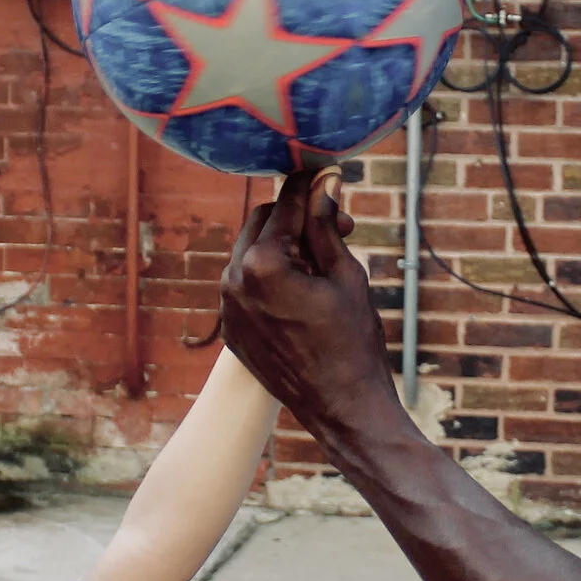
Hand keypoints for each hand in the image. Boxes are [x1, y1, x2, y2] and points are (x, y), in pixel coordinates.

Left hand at [219, 169, 396, 437]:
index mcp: (262, 264)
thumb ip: (326, 227)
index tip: (326, 170)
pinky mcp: (231, 330)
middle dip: (297, 218)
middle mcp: (233, 282)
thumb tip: (324, 184)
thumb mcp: (346, 276)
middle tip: (341, 227)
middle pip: (262, 222)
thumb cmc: (353, 344)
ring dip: (284, 246)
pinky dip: (271, 276)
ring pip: (251, 253)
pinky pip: (245, 286)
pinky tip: (306, 288)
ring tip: (326, 261)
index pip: (286, 205)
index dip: (311, 185)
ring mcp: (227, 309)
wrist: (342, 409)